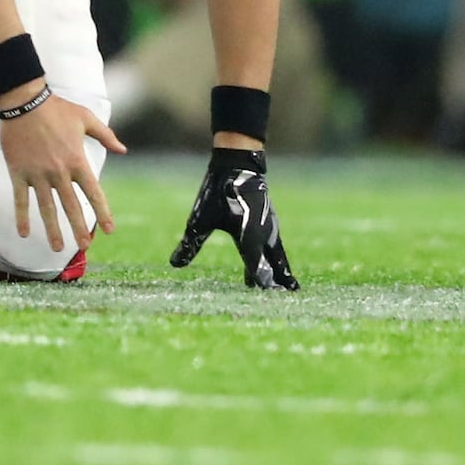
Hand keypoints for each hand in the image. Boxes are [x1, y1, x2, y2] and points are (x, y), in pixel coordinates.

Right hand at [0, 90, 124, 254]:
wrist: (25, 101)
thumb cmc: (57, 108)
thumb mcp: (86, 119)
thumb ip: (106, 135)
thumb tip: (123, 150)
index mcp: (77, 160)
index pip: (93, 192)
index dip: (103, 212)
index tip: (110, 229)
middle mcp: (59, 172)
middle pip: (71, 206)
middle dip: (79, 228)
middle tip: (84, 247)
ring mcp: (37, 174)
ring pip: (46, 208)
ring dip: (52, 229)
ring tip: (58, 248)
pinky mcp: (19, 172)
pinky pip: (21, 199)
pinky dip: (21, 217)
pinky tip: (24, 233)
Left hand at [170, 146, 298, 290]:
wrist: (239, 164)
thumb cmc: (218, 192)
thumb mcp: (200, 220)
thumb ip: (191, 244)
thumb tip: (174, 264)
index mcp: (248, 237)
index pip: (256, 269)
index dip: (261, 284)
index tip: (268, 300)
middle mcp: (263, 235)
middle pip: (275, 265)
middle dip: (280, 282)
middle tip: (290, 297)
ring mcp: (269, 227)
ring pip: (278, 255)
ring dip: (282, 271)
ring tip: (289, 287)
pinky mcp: (269, 222)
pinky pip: (276, 246)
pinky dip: (279, 258)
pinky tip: (275, 263)